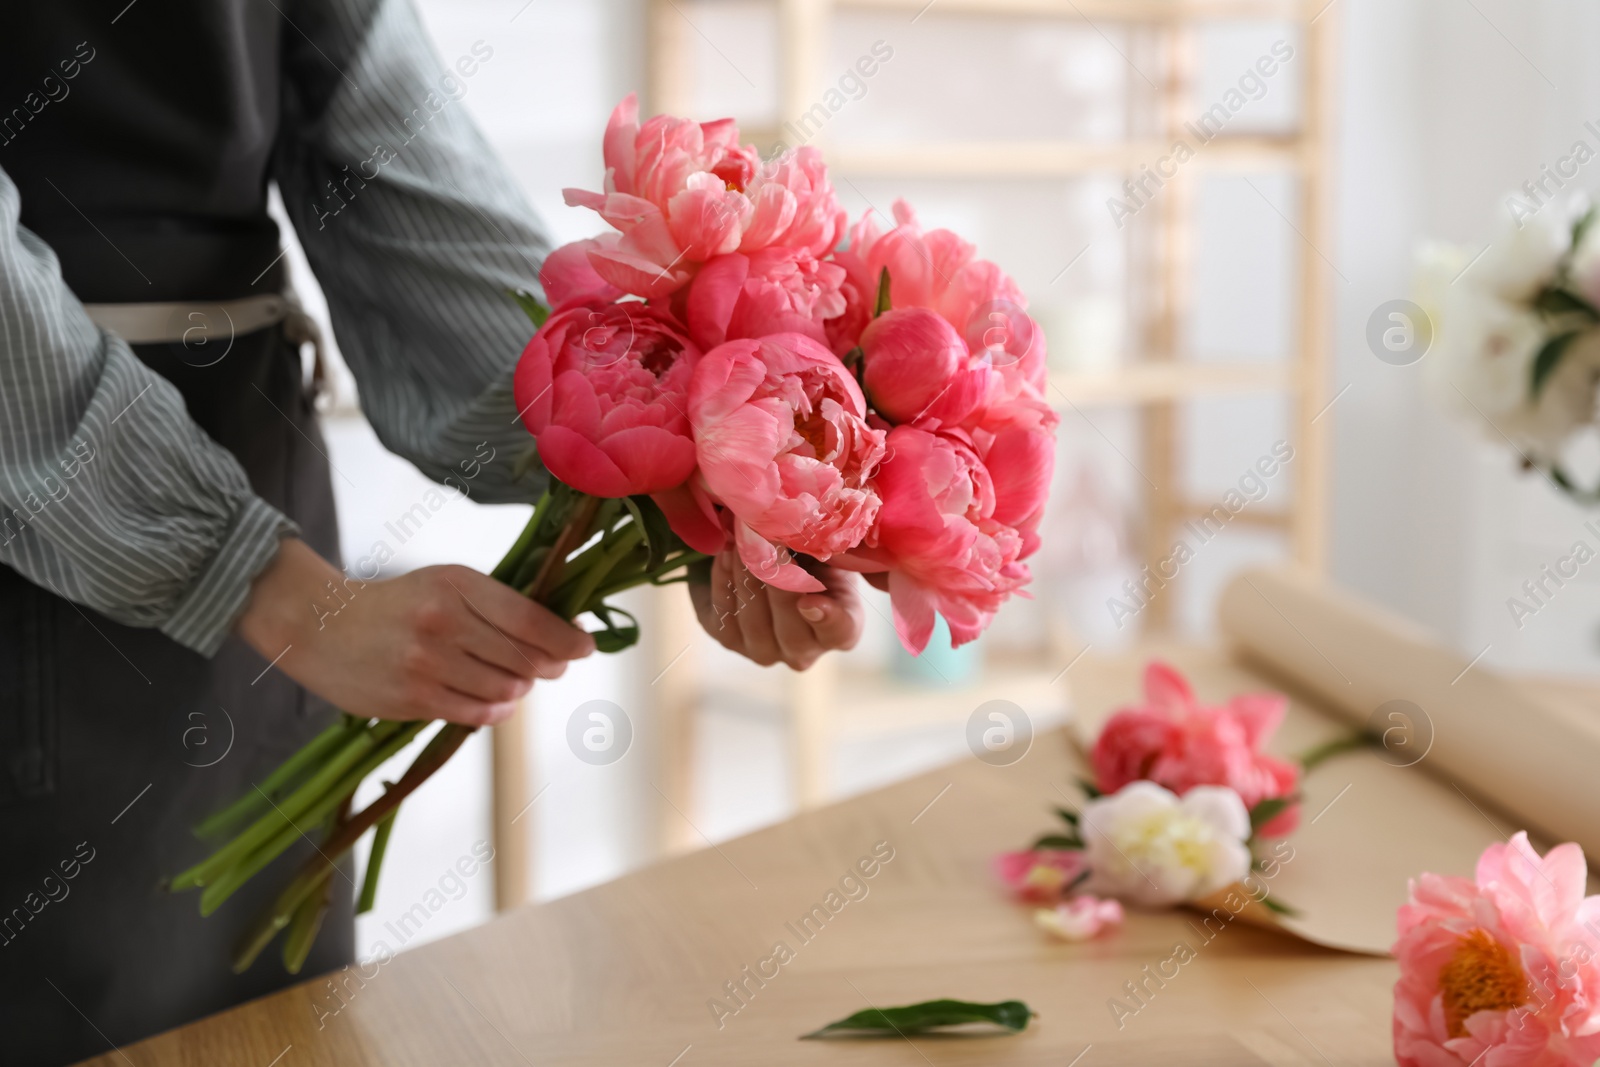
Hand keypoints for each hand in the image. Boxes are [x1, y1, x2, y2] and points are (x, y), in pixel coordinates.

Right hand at [237, 539, 593, 725]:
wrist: (320, 626)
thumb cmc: (397, 604)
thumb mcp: (446, 583)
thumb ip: (498, 604)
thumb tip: (562, 633)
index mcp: (458, 585)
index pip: (531, 618)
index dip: (567, 638)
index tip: (585, 646)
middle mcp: (444, 622)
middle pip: (525, 658)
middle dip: (549, 666)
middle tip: (552, 665)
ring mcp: (427, 663)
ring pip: (506, 689)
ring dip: (520, 689)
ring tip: (512, 679)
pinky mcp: (413, 698)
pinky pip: (477, 714)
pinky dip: (496, 710)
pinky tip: (494, 700)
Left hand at [688, 548, 864, 669]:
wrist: (770, 559)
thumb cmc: (809, 553)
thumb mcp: (825, 546)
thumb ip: (824, 545)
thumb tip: (805, 527)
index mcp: (842, 629)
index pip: (841, 631)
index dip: (827, 619)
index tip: (809, 601)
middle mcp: (805, 650)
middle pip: (790, 626)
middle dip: (775, 577)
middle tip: (764, 537)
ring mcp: (766, 651)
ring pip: (754, 619)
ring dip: (746, 573)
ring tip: (742, 536)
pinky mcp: (730, 641)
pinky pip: (725, 613)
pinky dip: (724, 579)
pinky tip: (726, 551)